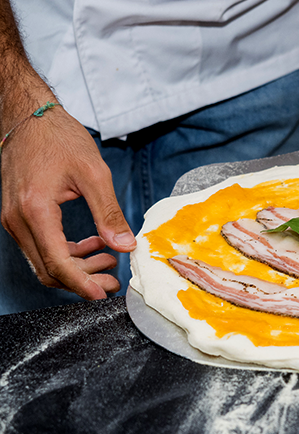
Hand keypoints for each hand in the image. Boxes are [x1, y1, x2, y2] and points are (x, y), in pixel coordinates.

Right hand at [1, 104, 136, 299]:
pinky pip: (41, 246)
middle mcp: (18, 220)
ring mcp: (14, 219)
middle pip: (48, 269)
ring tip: (110, 259)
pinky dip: (66, 252)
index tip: (104, 294)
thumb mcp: (94, 173)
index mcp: (35, 210)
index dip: (82, 284)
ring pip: (44, 261)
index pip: (57, 263)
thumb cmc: (59, 137)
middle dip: (83, 281)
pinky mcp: (19, 215)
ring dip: (77, 267)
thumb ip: (109, 213)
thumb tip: (125, 245)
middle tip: (114, 278)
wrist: (29, 115)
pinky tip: (93, 244)